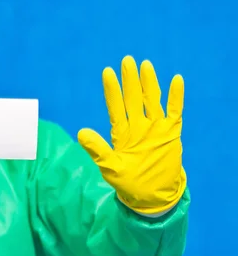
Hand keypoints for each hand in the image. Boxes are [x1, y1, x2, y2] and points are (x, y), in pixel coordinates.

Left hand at [77, 56, 185, 214]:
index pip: (115, 106)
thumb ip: (97, 150)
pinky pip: (175, 111)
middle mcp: (138, 126)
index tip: (107, 72)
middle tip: (126, 60)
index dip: (112, 90)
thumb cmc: (128, 182)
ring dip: (149, 83)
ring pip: (152, 100)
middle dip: (130, 80)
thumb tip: (80, 132)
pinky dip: (176, 96)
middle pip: (133, 98)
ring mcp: (155, 128)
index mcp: (121, 133)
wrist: (151, 195)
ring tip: (145, 65)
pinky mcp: (171, 133)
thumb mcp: (110, 167)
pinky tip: (176, 79)